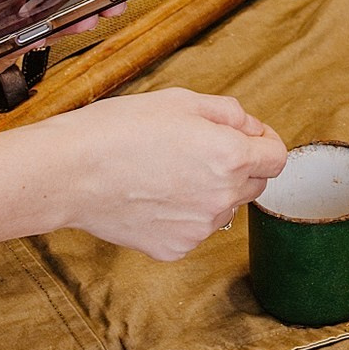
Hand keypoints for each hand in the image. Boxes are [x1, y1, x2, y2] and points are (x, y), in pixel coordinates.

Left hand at [0, 0, 101, 60]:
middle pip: (63, 12)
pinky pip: (8, 58)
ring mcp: (1, 29)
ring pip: (42, 36)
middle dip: (88, 10)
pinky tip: (26, 37)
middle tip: (106, 6)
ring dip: (61, 30)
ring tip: (80, 19)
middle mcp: (17, 2)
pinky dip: (17, 52)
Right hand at [38, 89, 287, 260]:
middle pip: (254, 185)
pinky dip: (183, 215)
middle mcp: (223, 197)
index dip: (265, 144)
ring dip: (211, 192)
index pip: (277, 158)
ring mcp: (200, 228)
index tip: (251, 139)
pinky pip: (194, 229)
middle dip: (239, 167)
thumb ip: (229, 114)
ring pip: (224, 209)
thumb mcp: (181, 100)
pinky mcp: (175, 248)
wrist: (71, 171)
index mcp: (231, 156)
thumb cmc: (119, 130)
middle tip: (200, 151)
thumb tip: (252, 129)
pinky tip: (153, 196)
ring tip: (168, 173)